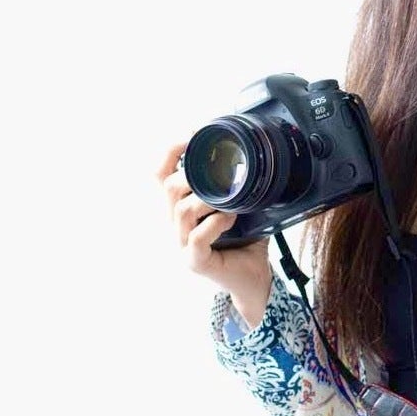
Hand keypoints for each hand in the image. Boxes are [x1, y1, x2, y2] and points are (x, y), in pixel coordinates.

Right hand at [156, 142, 271, 325]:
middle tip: (219, 173)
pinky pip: (196, 237)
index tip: (191, 136)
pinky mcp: (195, 261)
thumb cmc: (246, 241)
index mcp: (184, 206)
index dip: (170, 153)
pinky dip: (214, 223)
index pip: (161, 175)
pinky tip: (230, 218)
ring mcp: (183, 243)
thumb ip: (240, 184)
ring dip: (207, 199)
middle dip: (193, 174)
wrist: (254, 278)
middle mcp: (177, 223)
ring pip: (181, 210)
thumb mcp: (243, 205)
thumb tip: (254, 154)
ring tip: (230, 200)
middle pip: (169, 188)